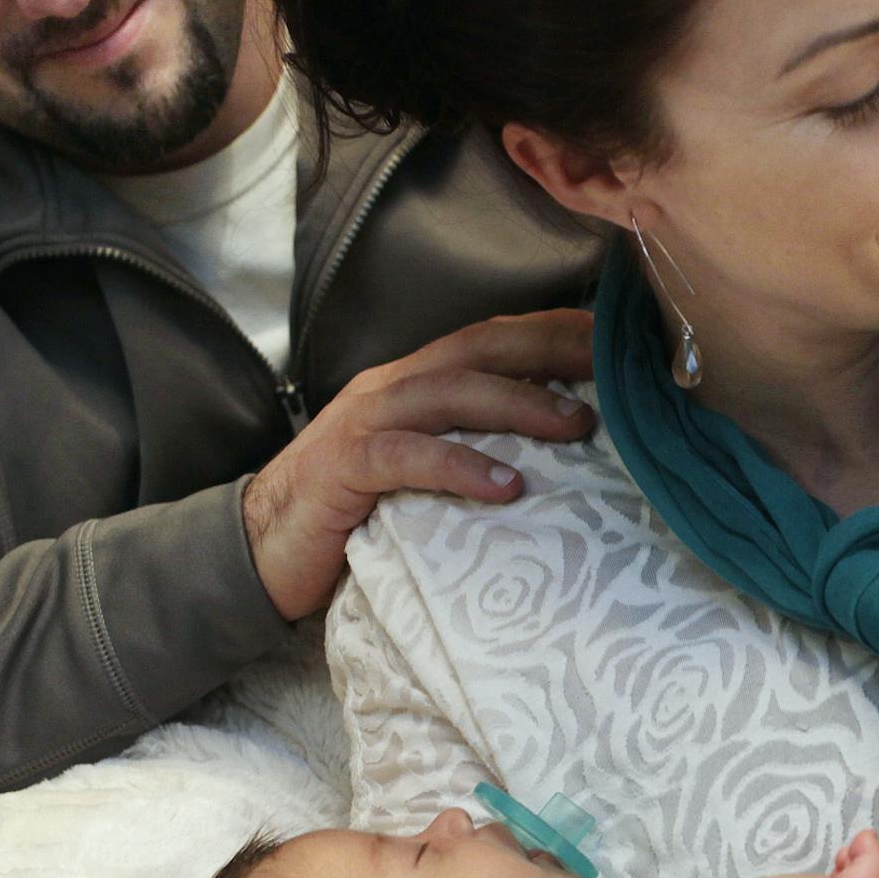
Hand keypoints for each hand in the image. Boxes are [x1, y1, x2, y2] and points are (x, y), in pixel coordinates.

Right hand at [242, 310, 594, 618]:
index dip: (556, 331)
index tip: (620, 339)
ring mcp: (365, 422)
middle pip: (480, 348)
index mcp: (416, 379)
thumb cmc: (357, 508)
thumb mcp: (423, 464)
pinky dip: (459, 466)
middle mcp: (393, 387)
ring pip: (449, 393)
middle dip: (552, 350)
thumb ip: (473, 441)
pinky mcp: (343, 468)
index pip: (494, 338)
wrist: (258, 546)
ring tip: (578, 425)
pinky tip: (505, 485)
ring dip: (519, 404)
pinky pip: (406, 458)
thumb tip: (563, 440)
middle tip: (618, 368)